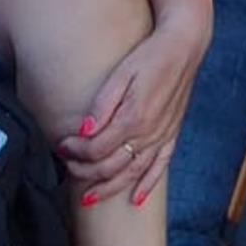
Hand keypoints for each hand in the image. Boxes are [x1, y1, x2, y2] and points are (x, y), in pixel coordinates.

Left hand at [57, 20, 208, 207]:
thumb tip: (84, 131)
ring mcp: (162, 136)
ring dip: (109, 187)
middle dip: (85, 171)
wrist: (184, 46)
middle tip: (67, 166)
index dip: (75, 151)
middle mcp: (149, 133)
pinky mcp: (172, 134)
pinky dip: (147, 185)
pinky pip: (160, 167)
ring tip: (89, 197)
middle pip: (111, 166)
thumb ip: (102, 105)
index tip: (61, 145)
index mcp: (134, 118)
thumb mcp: (121, 74)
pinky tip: (136, 199)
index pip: (96, 148)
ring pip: (133, 173)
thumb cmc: (149, 56)